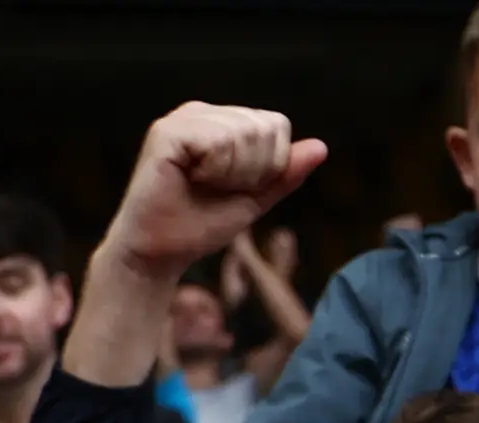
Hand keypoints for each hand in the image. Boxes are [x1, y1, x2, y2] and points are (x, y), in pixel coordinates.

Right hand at [99, 104, 331, 278]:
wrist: (157, 254)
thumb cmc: (198, 227)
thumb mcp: (254, 200)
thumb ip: (283, 174)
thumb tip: (321, 147)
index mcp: (222, 122)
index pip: (276, 126)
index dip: (267, 166)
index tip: (233, 188)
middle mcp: (203, 112)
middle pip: (264, 128)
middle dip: (251, 171)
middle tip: (214, 190)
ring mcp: (184, 118)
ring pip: (245, 134)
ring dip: (232, 174)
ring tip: (200, 186)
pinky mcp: (168, 132)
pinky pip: (219, 143)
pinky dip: (214, 171)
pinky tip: (188, 180)